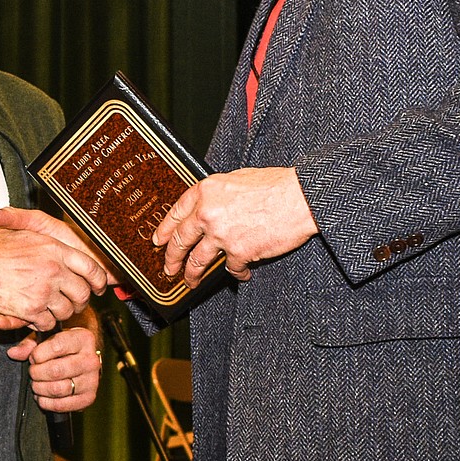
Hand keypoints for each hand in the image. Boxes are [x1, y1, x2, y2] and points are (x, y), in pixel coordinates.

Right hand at [0, 205, 113, 331]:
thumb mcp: (21, 229)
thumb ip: (46, 236)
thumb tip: (54, 230)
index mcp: (56, 249)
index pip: (91, 268)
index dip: (98, 280)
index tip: (97, 286)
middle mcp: (55, 270)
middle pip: (83, 293)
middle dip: (80, 301)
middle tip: (73, 302)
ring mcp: (44, 291)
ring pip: (67, 311)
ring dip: (61, 313)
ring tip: (53, 308)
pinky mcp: (32, 309)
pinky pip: (49, 323)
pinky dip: (44, 323)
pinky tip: (38, 316)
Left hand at [7, 322, 102, 410]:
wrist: (84, 359)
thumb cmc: (63, 346)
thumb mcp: (48, 339)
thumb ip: (30, 344)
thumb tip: (13, 353)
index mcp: (83, 339)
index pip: (57, 347)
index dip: (38, 354)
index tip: (34, 357)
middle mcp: (91, 360)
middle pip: (56, 371)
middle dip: (36, 373)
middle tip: (33, 372)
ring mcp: (92, 380)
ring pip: (58, 389)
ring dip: (39, 388)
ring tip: (36, 383)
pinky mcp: (89, 398)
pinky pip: (62, 405)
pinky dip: (46, 403)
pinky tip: (42, 396)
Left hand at [153, 168, 317, 286]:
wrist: (299, 198)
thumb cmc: (276, 186)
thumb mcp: (238, 179)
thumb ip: (219, 194)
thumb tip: (210, 206)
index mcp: (206, 191)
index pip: (176, 212)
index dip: (165, 229)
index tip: (160, 240)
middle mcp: (208, 212)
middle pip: (181, 240)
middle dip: (172, 257)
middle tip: (168, 267)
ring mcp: (221, 234)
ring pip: (197, 260)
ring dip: (192, 274)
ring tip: (190, 281)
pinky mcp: (238, 252)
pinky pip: (230, 269)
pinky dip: (236, 273)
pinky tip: (240, 274)